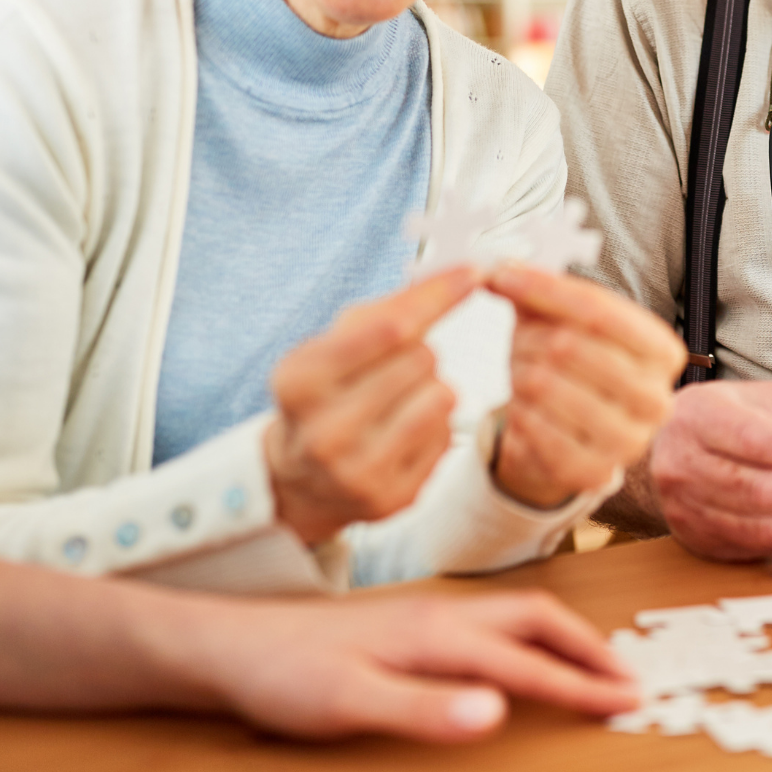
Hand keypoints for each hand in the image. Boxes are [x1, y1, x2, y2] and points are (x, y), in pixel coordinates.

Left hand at [176, 589, 640, 742]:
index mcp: (436, 635)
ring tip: (595, 666)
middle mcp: (440, 614)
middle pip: (537, 619)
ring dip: (564, 638)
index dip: (582, 684)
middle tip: (632, 681)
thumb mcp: (350, 704)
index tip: (629, 702)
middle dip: (590, 648)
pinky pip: (492, 621)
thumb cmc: (285, 677)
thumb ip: (425, 708)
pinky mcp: (409, 622)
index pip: (529, 661)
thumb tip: (497, 708)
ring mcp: (425, 614)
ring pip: (516, 615)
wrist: (229, 646)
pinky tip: (522, 656)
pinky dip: (530, 636)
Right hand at [264, 267, 473, 545]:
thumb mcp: (336, 341)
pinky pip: (447, 436)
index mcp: (299, 381)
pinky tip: (404, 432)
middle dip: (420, 352)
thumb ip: (394, 307)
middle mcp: (323, 433)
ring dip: (433, 387)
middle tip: (395, 368)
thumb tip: (461, 275)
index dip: (437, 297)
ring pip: (442, 397)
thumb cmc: (327, 391)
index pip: (389, 329)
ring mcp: (356, 473)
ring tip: (401, 399)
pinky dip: (436, 425)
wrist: (301, 477)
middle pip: (421, 360)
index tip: (472, 273)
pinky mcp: (392, 498)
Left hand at [486, 265, 687, 509]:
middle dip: (529, 337)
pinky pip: (534, 429)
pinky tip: (523, 407)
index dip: (545, 290)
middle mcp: (656, 398)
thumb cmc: (573, 368)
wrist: (570, 433)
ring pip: (545, 385)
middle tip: (519, 341)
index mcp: (662, 352)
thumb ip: (539, 290)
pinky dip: (517, 412)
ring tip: (524, 374)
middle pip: (570, 346)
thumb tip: (501, 270)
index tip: (504, 277)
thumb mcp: (565, 321)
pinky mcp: (593, 472)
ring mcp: (629, 441)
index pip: (598, 310)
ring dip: (519, 374)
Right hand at [649, 380, 771, 559]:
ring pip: (765, 523)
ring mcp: (687, 508)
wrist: (667, 447)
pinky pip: (760, 543)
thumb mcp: (763, 398)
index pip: (761, 441)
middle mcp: (684, 464)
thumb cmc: (724, 418)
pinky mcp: (701, 538)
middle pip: (764, 489)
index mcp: (698, 417)